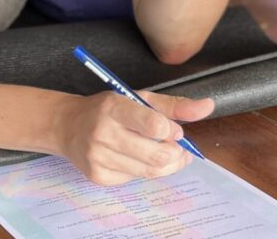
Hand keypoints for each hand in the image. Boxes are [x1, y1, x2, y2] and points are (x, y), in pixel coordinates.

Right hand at [56, 91, 213, 185]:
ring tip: (165, 154)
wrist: (67, 125)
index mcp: (114, 106)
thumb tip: (208, 106)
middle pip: (156, 155)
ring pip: (148, 171)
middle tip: (176, 147)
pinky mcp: (97, 176)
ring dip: (165, 164)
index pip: (154, 125)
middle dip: (175, 154)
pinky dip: (143, 170)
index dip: (172, 131)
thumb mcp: (137, 98)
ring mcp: (98, 157)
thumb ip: (174, 105)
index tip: (174, 130)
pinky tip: (137, 158)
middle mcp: (103, 132)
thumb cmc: (107, 109)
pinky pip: (134, 179)